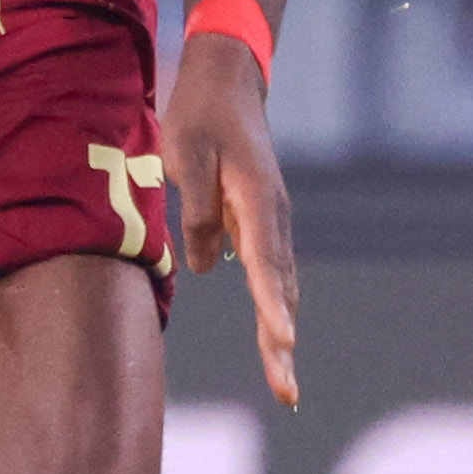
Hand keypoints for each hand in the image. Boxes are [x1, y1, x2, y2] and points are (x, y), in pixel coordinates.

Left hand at [162, 38, 302, 409]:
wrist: (230, 80)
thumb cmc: (201, 115)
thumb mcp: (185, 155)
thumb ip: (196, 212)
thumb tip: (206, 268)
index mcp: (258, 199)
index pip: (266, 263)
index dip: (273, 308)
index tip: (283, 343)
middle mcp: (275, 217)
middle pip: (280, 289)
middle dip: (282, 344)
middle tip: (287, 393)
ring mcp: (274, 222)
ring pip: (281, 287)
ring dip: (282, 335)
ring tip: (285, 385)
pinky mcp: (264, 223)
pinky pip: (273, 275)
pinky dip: (277, 311)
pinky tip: (276, 343)